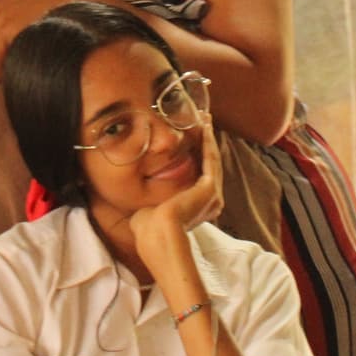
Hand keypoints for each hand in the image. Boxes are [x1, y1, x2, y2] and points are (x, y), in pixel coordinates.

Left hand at [128, 116, 223, 254]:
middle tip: (205, 121)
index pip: (202, 176)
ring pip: (213, 159)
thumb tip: (142, 203)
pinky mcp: (209, 188)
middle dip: (207, 141)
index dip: (199, 156)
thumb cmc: (149, 229)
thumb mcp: (152, 212)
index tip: (194, 139)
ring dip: (210, 138)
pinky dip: (209, 142)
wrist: (156, 236)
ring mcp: (212, 196)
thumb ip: (152, 205)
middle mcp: (210, 202)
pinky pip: (211, 159)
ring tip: (206, 119)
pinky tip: (205, 127)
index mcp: (199, 209)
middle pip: (211, 165)